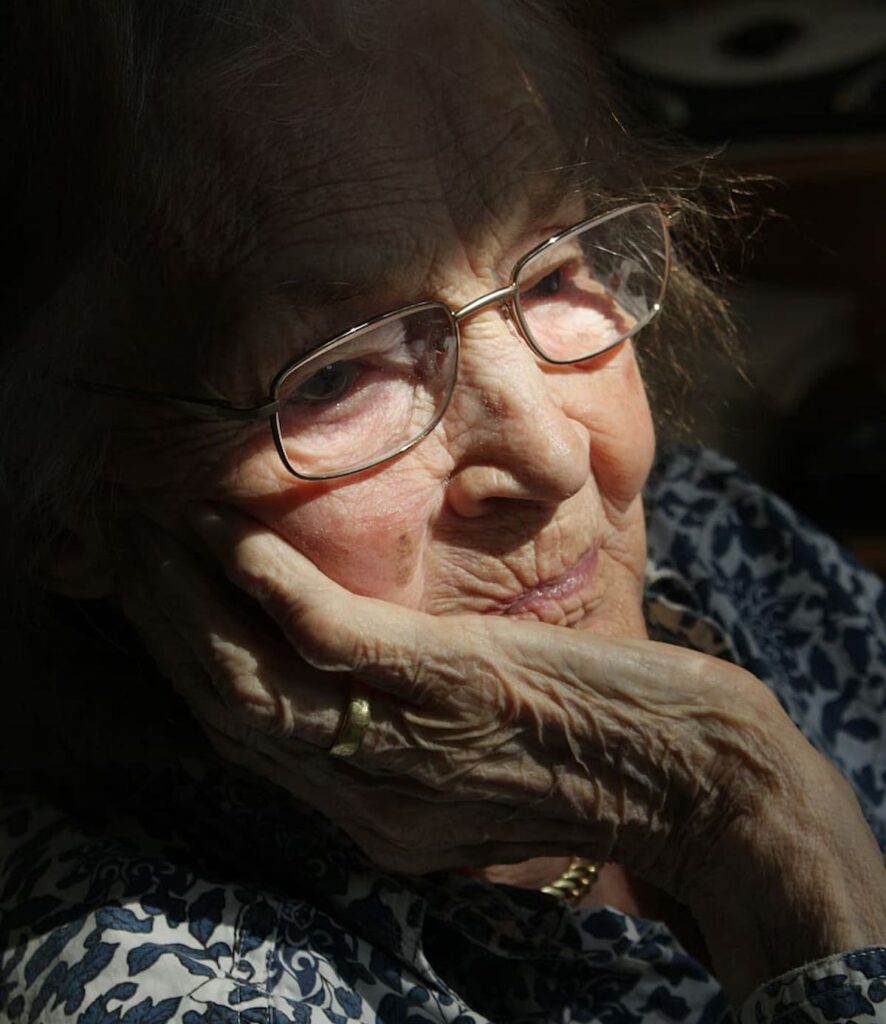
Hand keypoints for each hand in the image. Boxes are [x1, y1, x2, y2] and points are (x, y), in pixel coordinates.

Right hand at [118, 505, 885, 1003]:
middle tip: (115, 547)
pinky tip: (228, 538)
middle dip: (159, 624)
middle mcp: (366, 796)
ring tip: (145, 532)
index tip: (148, 595)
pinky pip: (326, 641)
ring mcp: (401, 747)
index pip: (244, 737)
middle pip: (225, 709)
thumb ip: (406, 726)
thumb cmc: (594, 751)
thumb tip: (352, 666)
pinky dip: (266, 588)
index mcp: (372, 809)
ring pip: (250, 680)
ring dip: (186, 601)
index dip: (183, 661)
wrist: (699, 781)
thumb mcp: (478, 758)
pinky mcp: (447, 691)